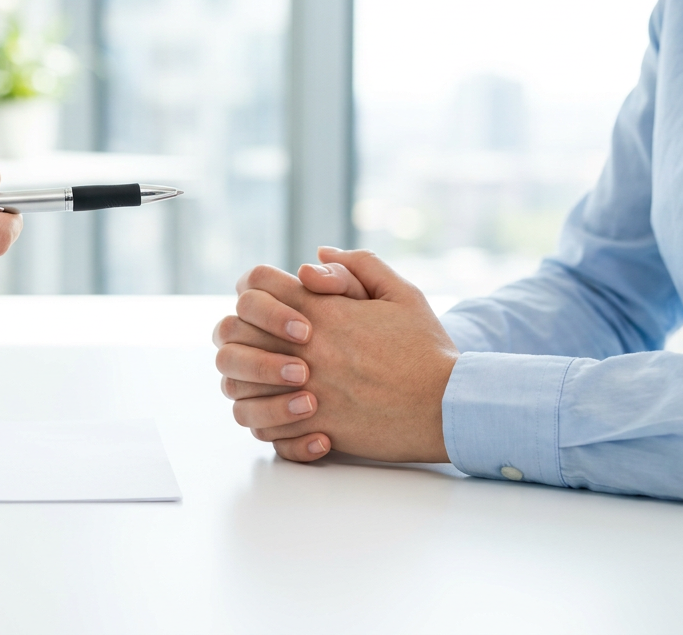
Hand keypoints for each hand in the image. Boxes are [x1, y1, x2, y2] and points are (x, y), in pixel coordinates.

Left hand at [214, 248, 456, 463]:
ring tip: (268, 383)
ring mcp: (303, 389)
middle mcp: (304, 348)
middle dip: (240, 334)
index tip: (272, 304)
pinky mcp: (312, 428)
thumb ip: (359, 265)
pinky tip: (288, 415)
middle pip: (232, 333)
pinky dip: (268, 422)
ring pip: (236, 387)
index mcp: (321, 311)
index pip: (254, 285)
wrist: (449, 404)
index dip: (256, 290)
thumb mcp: (401, 293)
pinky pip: (263, 428)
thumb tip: (318, 254)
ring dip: (246, 382)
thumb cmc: (427, 349)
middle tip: (260, 344)